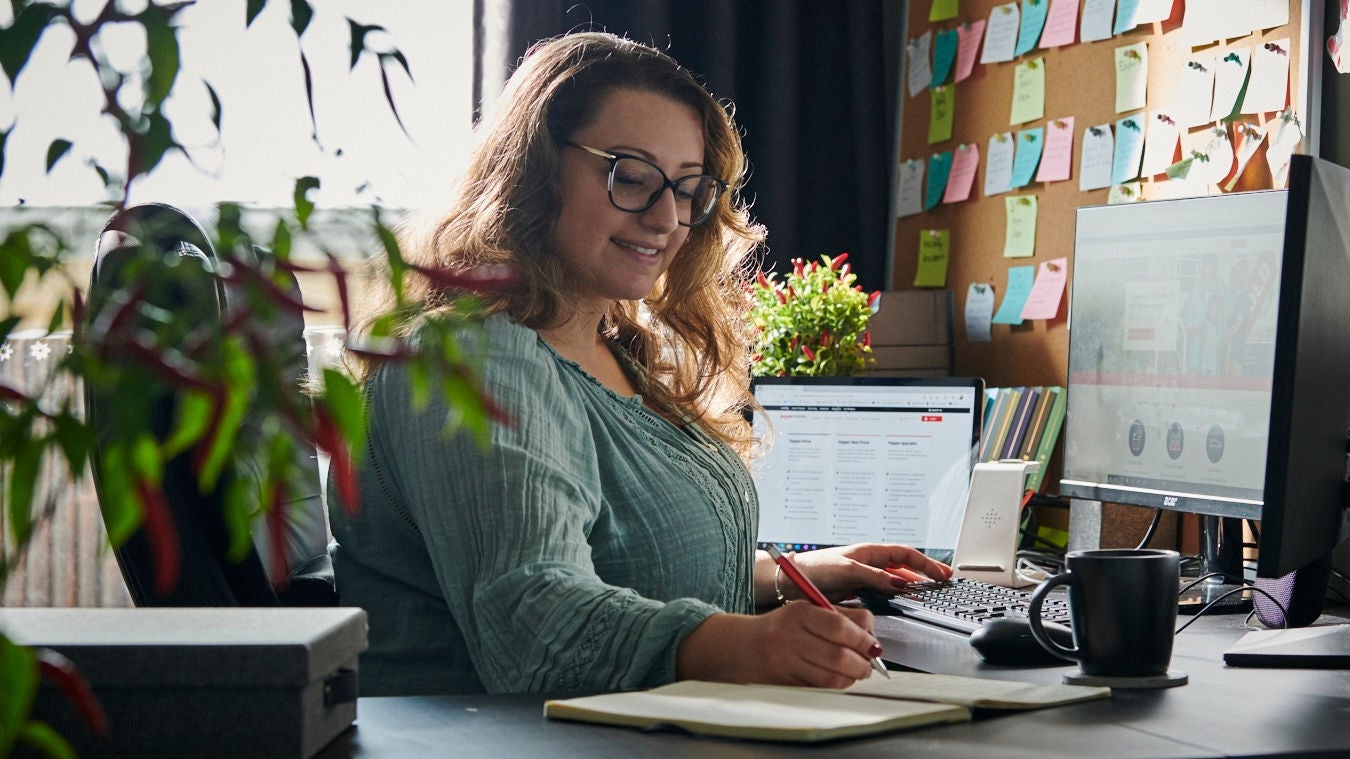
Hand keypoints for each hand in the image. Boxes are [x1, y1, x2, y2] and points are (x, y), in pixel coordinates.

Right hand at [676, 604, 880, 688]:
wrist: (742, 647)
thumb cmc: (781, 628)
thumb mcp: (805, 611)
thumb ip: (838, 617)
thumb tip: (872, 635)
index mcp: (799, 613)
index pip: (840, 625)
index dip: (863, 637)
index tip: (872, 643)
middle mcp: (790, 636)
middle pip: (840, 655)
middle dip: (863, 662)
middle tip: (869, 662)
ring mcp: (786, 661)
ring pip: (833, 676)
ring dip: (853, 676)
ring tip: (857, 671)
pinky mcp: (785, 682)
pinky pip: (821, 688)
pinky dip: (837, 685)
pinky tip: (839, 678)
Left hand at [779, 543, 952, 602]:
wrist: (791, 583)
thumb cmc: (815, 569)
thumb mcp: (848, 570)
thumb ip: (875, 577)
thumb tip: (902, 583)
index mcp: (869, 552)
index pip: (905, 553)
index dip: (925, 562)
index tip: (942, 573)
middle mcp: (869, 563)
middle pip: (905, 566)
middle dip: (925, 573)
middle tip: (944, 582)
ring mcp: (865, 577)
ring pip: (896, 580)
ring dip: (913, 585)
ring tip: (929, 593)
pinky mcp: (858, 591)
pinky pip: (884, 592)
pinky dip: (897, 596)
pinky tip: (904, 602)